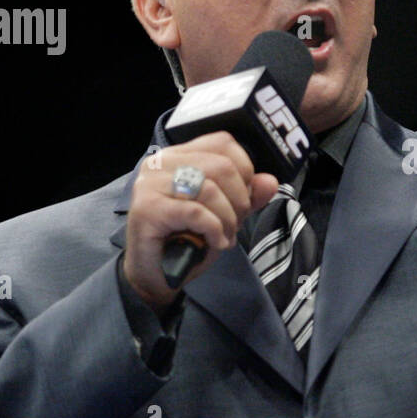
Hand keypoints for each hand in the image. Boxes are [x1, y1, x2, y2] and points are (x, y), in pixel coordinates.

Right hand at [122, 132, 279, 312]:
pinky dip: (214, 229)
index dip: (244, 170)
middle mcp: (161, 163)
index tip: (243, 197)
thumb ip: (248, 195)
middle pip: (221, 166)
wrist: (156, 274)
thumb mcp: (225, 214)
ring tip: (224, 236)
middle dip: (239, 200)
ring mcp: (150, 184)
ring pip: (210, 189)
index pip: (222, 143)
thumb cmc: (187, 240)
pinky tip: (215, 242)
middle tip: (235, 224)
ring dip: (228, 219)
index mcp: (180, 156)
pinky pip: (195, 212)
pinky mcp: (147, 209)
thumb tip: (269, 181)